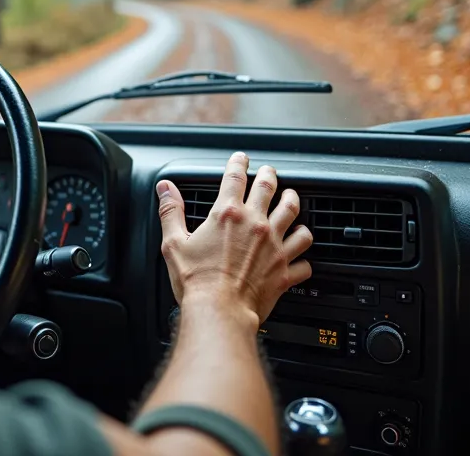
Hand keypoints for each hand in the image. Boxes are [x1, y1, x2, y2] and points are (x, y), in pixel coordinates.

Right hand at [156, 152, 312, 321]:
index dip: (238, 163)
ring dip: (294, 204)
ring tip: (292, 200)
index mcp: (227, 214)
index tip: (241, 158)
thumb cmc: (196, 282)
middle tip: (269, 172)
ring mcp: (274, 245)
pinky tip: (301, 255)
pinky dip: (303, 256)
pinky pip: (304, 258)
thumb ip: (171, 212)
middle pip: (269, 188)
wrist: (220, 311)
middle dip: (270, 175)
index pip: (235, 177)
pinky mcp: (285, 269)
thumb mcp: (173, 243)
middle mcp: (255, 224)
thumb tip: (165, 189)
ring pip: (294, 215)